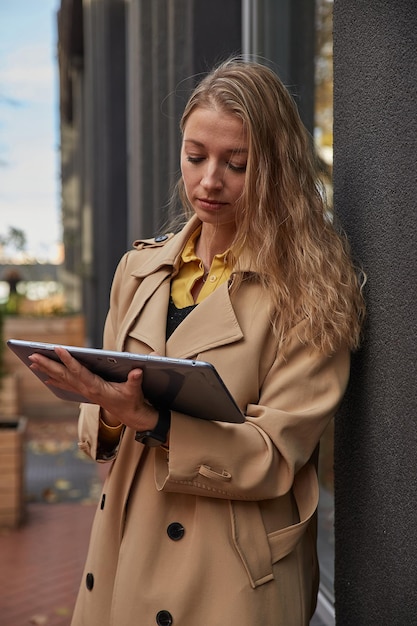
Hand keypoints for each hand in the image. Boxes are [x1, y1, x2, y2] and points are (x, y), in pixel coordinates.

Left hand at [28, 347, 158, 431]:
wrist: (131, 416)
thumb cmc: (132, 400)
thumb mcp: (135, 390)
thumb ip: (135, 380)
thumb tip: (137, 370)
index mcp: (96, 387)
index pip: (79, 371)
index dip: (68, 360)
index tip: (58, 348)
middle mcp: (86, 390)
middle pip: (64, 375)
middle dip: (48, 365)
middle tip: (32, 356)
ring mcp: (84, 392)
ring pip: (62, 379)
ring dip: (47, 370)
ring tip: (33, 362)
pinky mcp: (85, 393)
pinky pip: (66, 385)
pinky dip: (55, 380)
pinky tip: (46, 377)